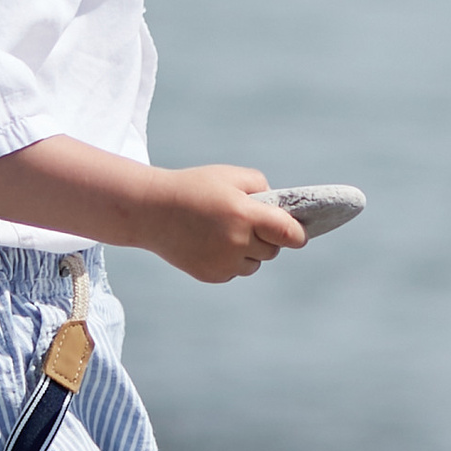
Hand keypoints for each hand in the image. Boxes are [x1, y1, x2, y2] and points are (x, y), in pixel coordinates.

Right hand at [143, 167, 307, 282]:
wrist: (151, 211)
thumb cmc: (194, 188)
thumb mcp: (229, 175)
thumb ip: (261, 187)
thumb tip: (279, 210)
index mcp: (245, 214)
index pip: (289, 233)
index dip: (298, 234)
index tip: (299, 234)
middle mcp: (237, 242)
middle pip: (273, 249)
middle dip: (268, 238)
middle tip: (250, 222)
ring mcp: (223, 262)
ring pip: (255, 264)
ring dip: (250, 252)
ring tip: (227, 232)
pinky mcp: (211, 275)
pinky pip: (234, 271)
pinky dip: (231, 261)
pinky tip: (211, 243)